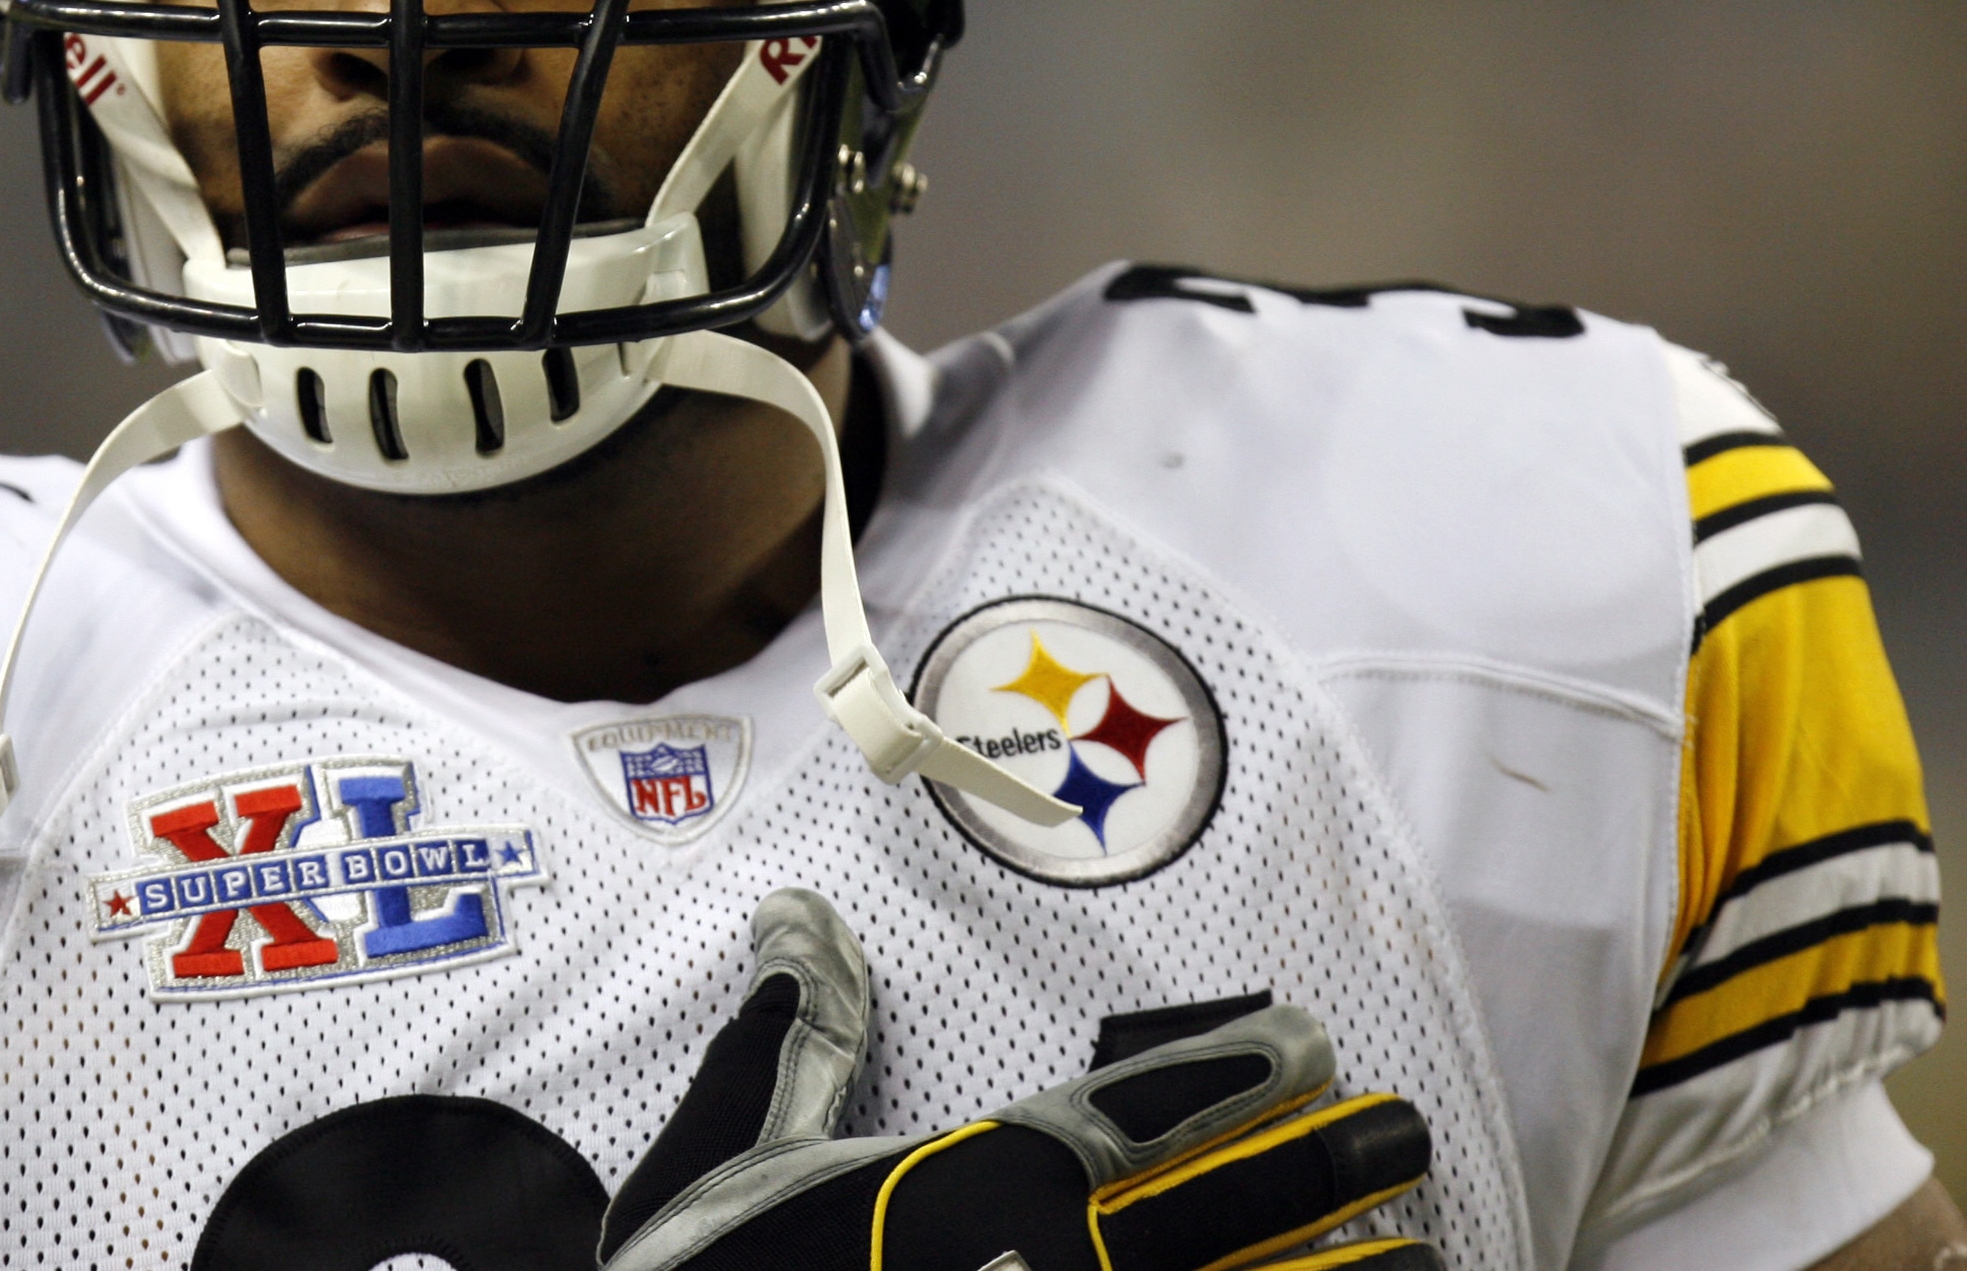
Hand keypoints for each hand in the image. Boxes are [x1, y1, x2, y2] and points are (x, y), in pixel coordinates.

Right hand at [598, 890, 1442, 1270]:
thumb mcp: (728, 1150)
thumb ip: (786, 1039)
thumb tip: (795, 919)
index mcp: (966, 1190)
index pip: (1122, 1122)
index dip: (1223, 1081)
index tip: (1309, 1050)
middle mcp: (1039, 1269)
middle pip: (1211, 1219)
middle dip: (1319, 1175)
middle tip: (1409, 1139)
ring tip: (1425, 1255)